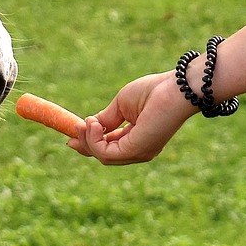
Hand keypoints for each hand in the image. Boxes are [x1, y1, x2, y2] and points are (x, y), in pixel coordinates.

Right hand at [68, 71, 199, 164]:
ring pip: (103, 156)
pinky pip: (106, 153)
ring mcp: (139, 153)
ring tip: (87, 121)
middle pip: (103, 156)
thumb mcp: (121, 106)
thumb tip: (89, 126)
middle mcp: (139, 151)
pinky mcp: (137, 150)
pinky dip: (94, 139)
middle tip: (74, 128)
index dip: (89, 143)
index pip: (109, 148)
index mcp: (137, 140)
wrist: (175, 89)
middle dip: (85, 143)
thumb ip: (106, 119)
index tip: (70, 138)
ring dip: (88, 139)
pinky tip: (94, 123)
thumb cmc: (153, 92)